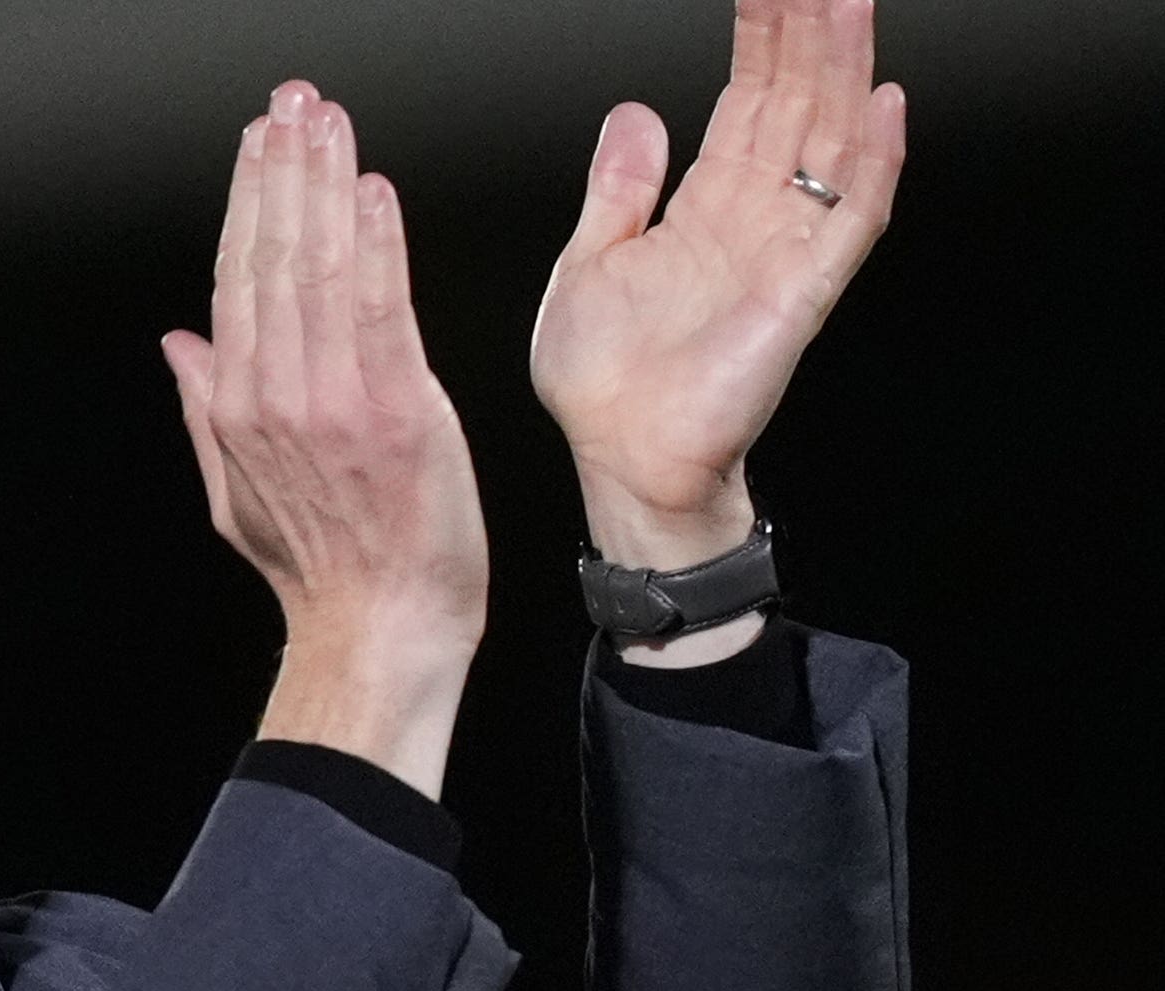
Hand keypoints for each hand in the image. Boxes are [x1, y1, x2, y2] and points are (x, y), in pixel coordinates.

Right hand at [161, 81, 486, 663]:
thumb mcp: (237, 496)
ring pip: (318, 268)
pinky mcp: (398, 409)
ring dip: (323, 185)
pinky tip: (372, 192)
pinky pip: (379, 307)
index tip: (258, 144)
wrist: (381, 628)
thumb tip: (179, 344)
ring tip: (327, 124)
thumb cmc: (323, 571)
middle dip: (280, 170)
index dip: (246, 202)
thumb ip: (205, 411)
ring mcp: (334, 401)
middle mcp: (276, 396)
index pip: (235, 280)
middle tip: (291, 105)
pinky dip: (374, 243)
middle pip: (269, 259)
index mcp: (238, 408)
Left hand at [529, 0, 906, 568]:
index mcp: (702, 212)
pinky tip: (884, 107)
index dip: (760, 40)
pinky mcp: (802, 293)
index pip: (744, 102)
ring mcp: (785, 252)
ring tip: (849, 3)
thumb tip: (634, 114)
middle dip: (808, 34)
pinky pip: (851, 219)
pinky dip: (873, 163)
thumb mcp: (587, 265)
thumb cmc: (605, 387)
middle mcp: (753, 223)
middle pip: (796, 104)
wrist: (621, 462)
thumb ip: (618, 190)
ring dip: (844, 70)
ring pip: (831, 140)